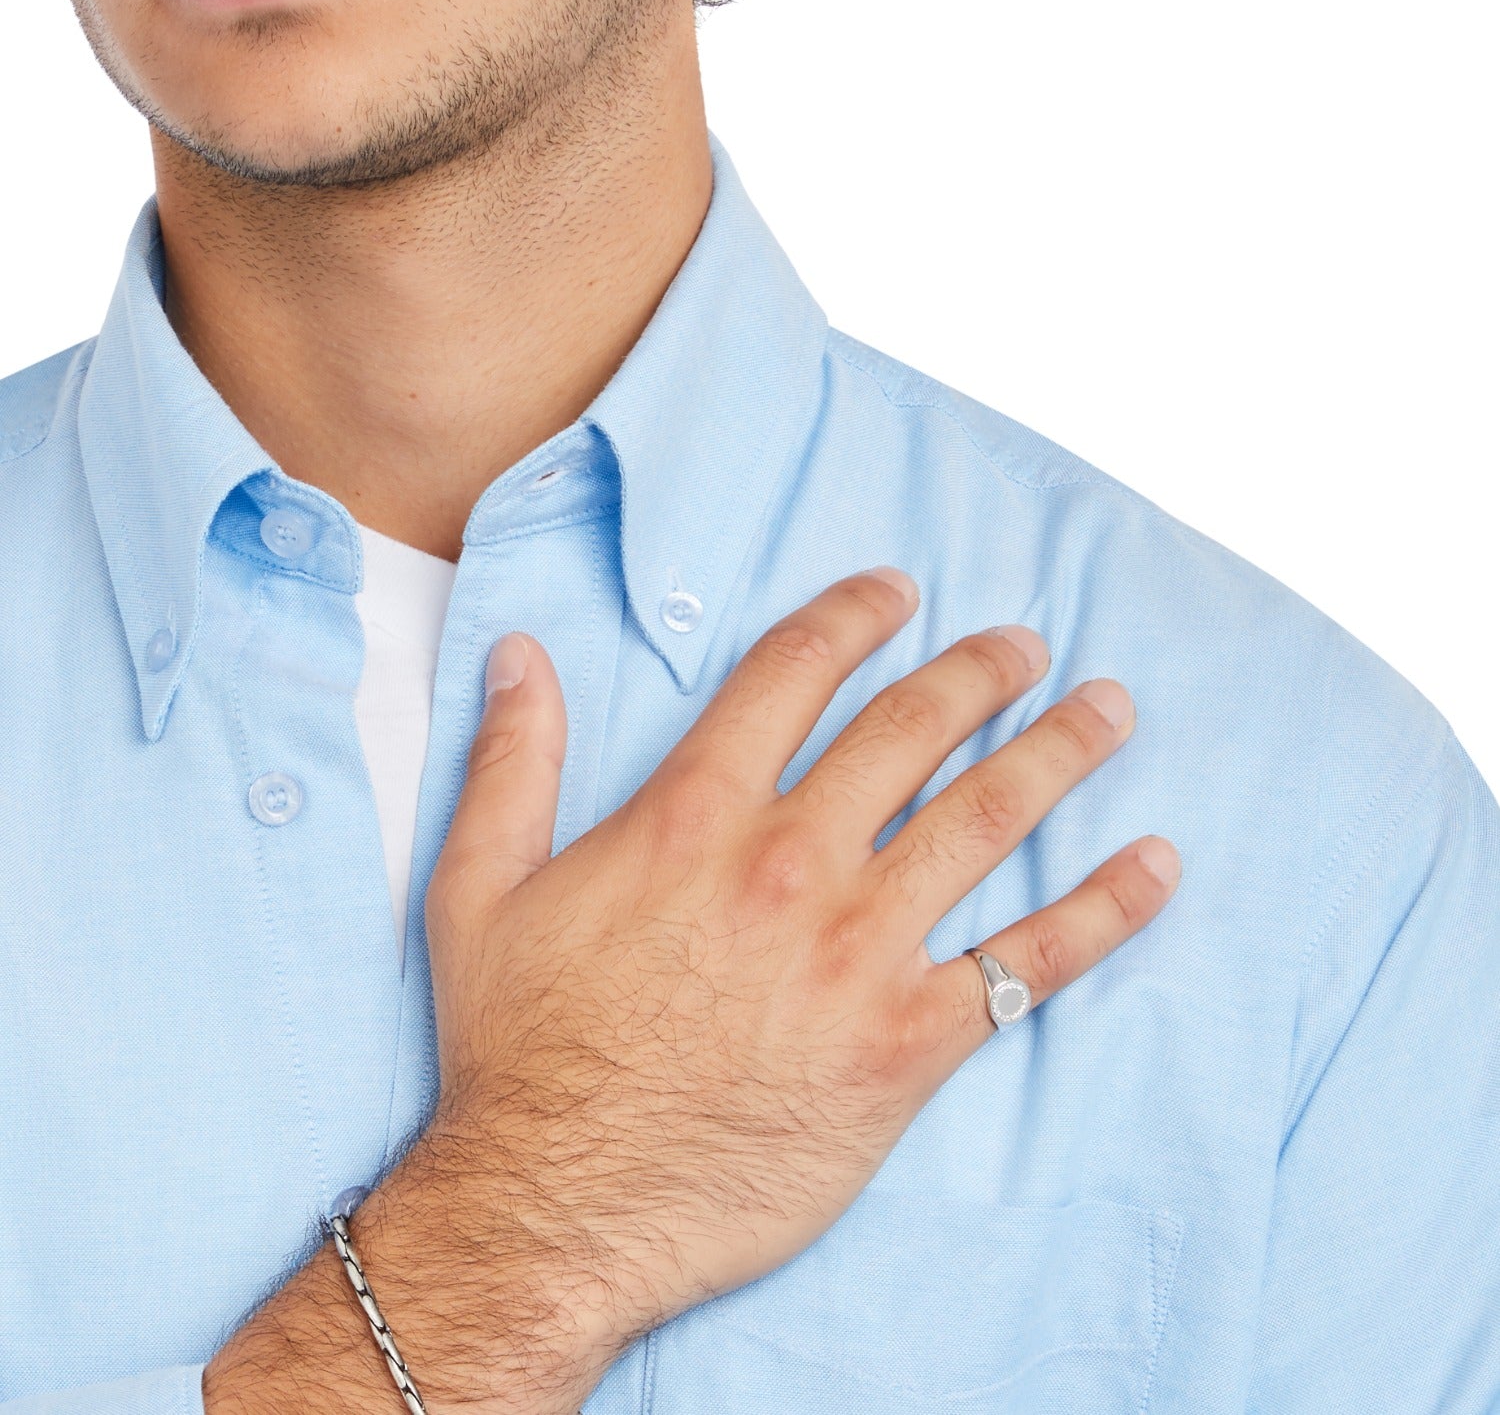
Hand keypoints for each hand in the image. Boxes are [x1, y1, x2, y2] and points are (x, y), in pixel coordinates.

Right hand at [419, 565, 1179, 1406]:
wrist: (558, 1208)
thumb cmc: (520, 1053)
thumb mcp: (479, 891)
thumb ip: (511, 764)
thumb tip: (519, 656)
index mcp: (695, 816)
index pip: (794, 673)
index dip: (852, 616)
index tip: (897, 590)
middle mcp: (791, 862)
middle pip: (911, 731)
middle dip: (979, 674)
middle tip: (1025, 647)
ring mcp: (859, 952)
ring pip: (985, 820)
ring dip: (1058, 753)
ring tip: (1109, 709)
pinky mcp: (906, 1042)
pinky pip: (1028, 963)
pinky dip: (1103, 911)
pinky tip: (1156, 865)